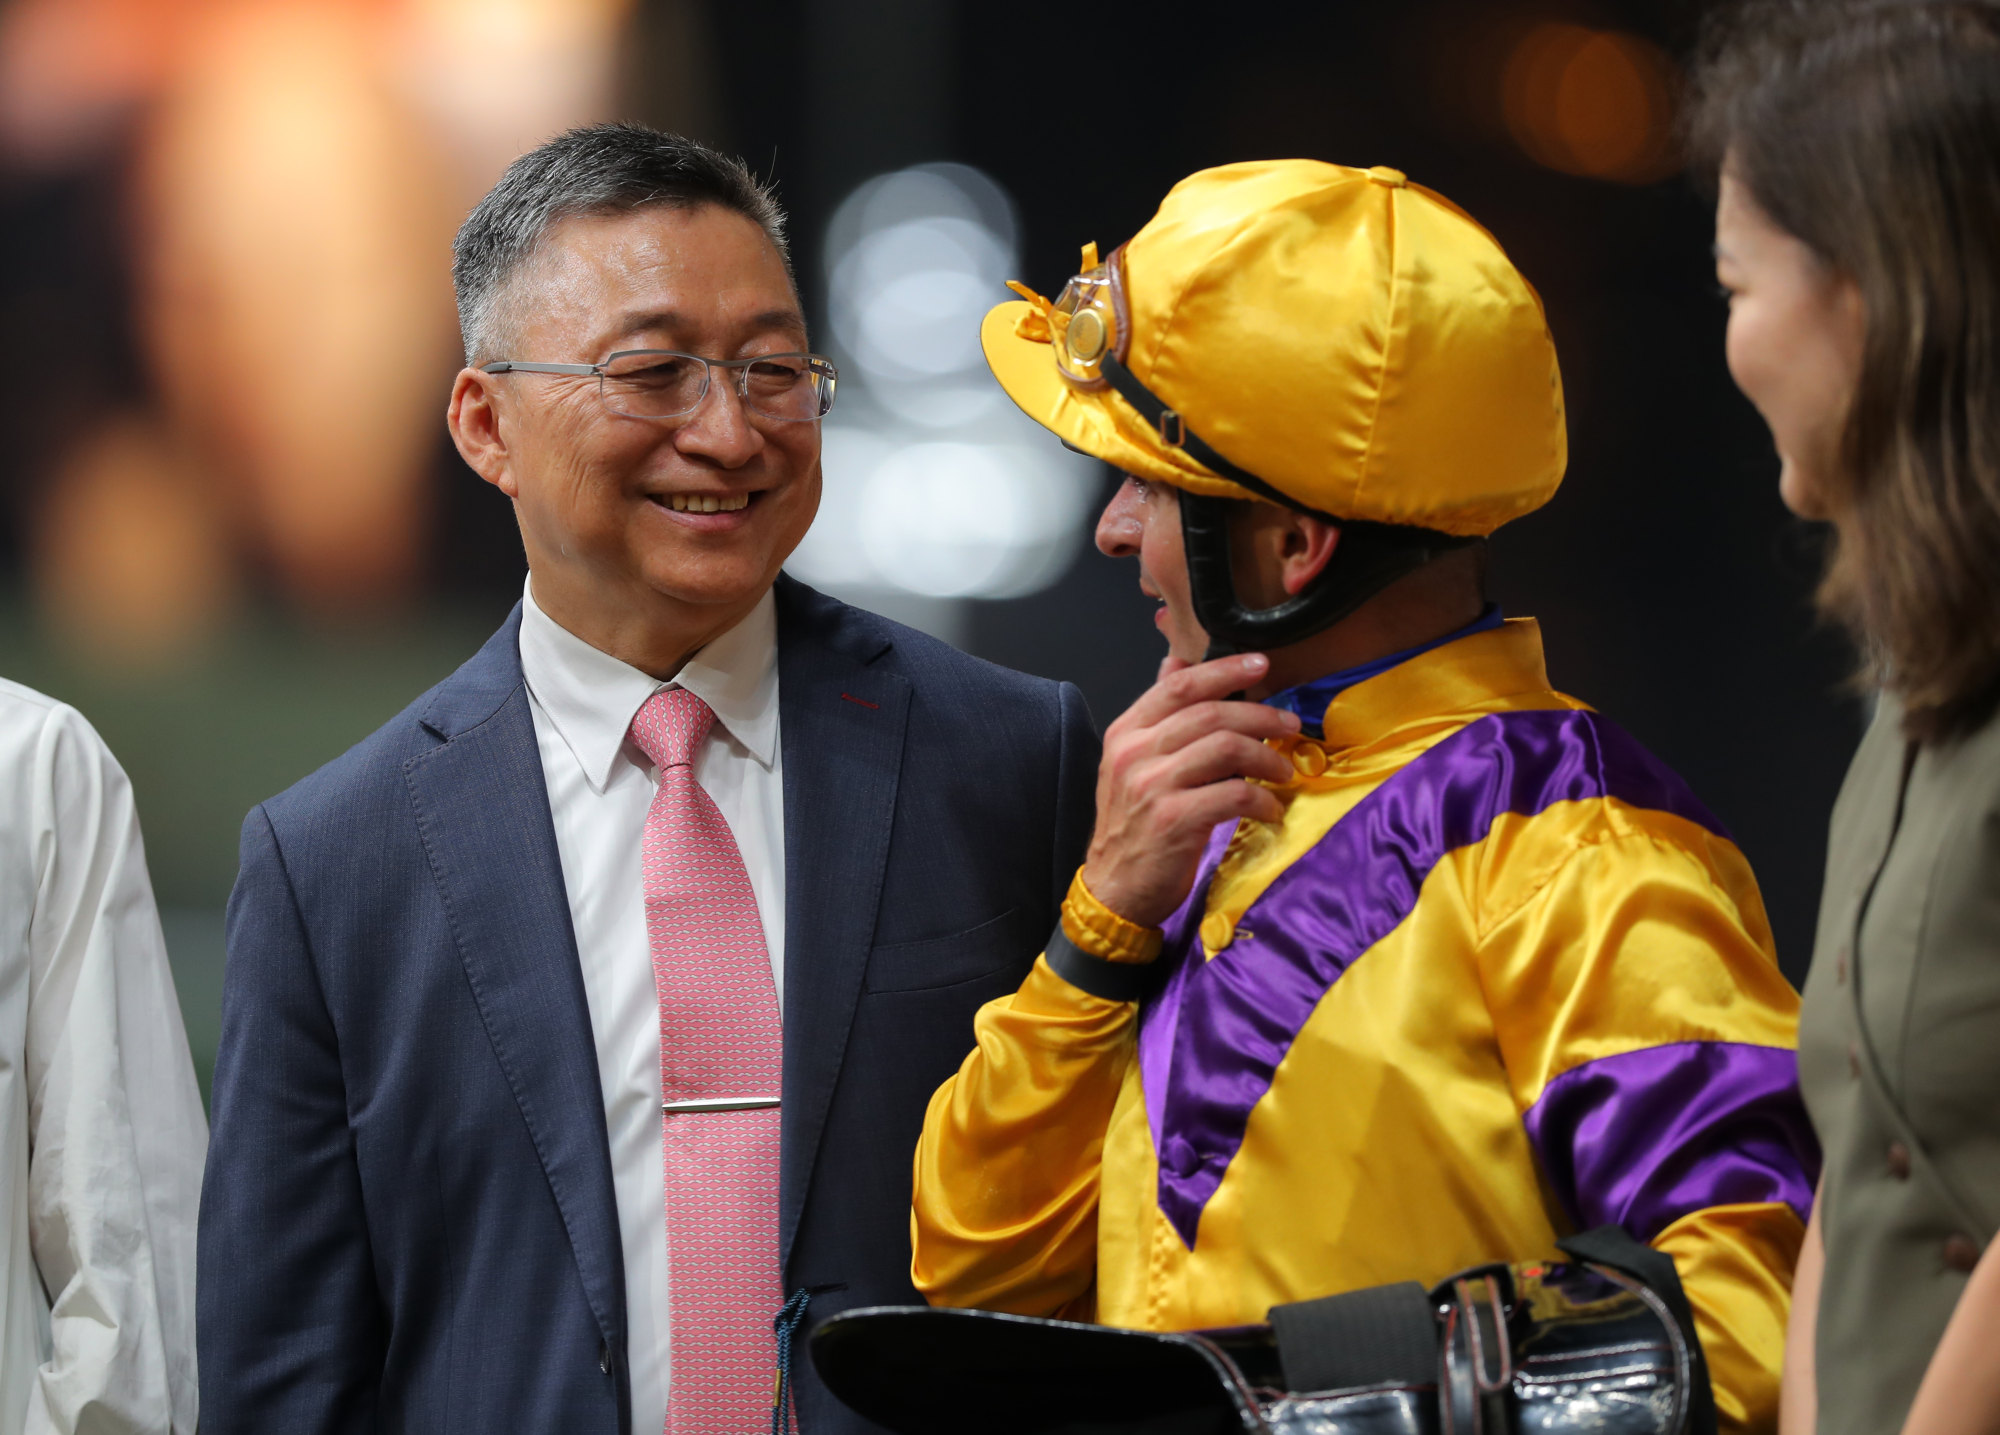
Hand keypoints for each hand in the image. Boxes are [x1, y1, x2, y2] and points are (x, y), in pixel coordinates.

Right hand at [1081, 652, 1299, 929]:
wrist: (1114, 888)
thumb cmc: (1134, 826)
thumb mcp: (1133, 763)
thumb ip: (1158, 715)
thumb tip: (1177, 662)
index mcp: (1126, 732)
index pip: (1179, 685)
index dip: (1224, 669)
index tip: (1262, 665)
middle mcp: (1135, 753)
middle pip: (1210, 713)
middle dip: (1261, 715)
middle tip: (1290, 726)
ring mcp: (1152, 786)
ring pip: (1226, 747)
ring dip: (1266, 757)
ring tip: (1283, 771)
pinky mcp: (1174, 820)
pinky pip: (1234, 795)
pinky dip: (1262, 801)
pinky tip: (1271, 811)